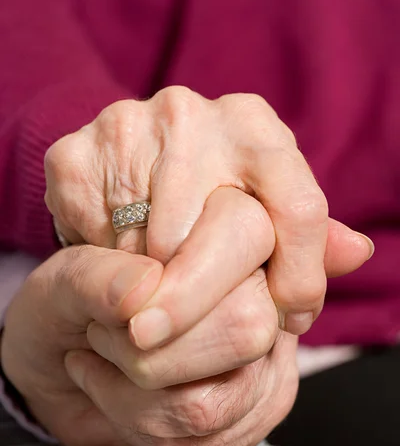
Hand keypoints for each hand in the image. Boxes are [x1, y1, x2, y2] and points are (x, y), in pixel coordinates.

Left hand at [1, 188, 369, 445]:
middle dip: (148, 356)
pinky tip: (119, 397)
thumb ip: (97, 276)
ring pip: (213, 402)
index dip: (182, 291)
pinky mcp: (255, 413)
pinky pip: (201, 443)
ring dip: (132, 396)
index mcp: (227, 238)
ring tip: (106, 363)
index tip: (119, 318)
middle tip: (102, 337)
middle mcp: (264, 295)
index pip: (248, 244)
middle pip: (244, 330)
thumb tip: (142, 289)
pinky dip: (139, 428)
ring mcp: (267, 359)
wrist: (61, 365)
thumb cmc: (69, 309)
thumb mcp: (62, 282)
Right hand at [44, 86, 373, 340]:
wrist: (121, 169)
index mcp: (254, 126)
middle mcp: (194, 114)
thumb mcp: (263, 214)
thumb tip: (357, 252)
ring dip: (163, 286)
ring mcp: (128, 126)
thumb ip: (310, 239)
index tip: (288, 319)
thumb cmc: (204, 200)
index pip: (301, 208)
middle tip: (224, 332)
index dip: (300, 278)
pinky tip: (122, 267)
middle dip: (227, 298)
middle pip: (226, 234)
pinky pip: (100, 244)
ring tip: (164, 295)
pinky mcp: (72, 155)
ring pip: (157, 250)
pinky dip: (114, 272)